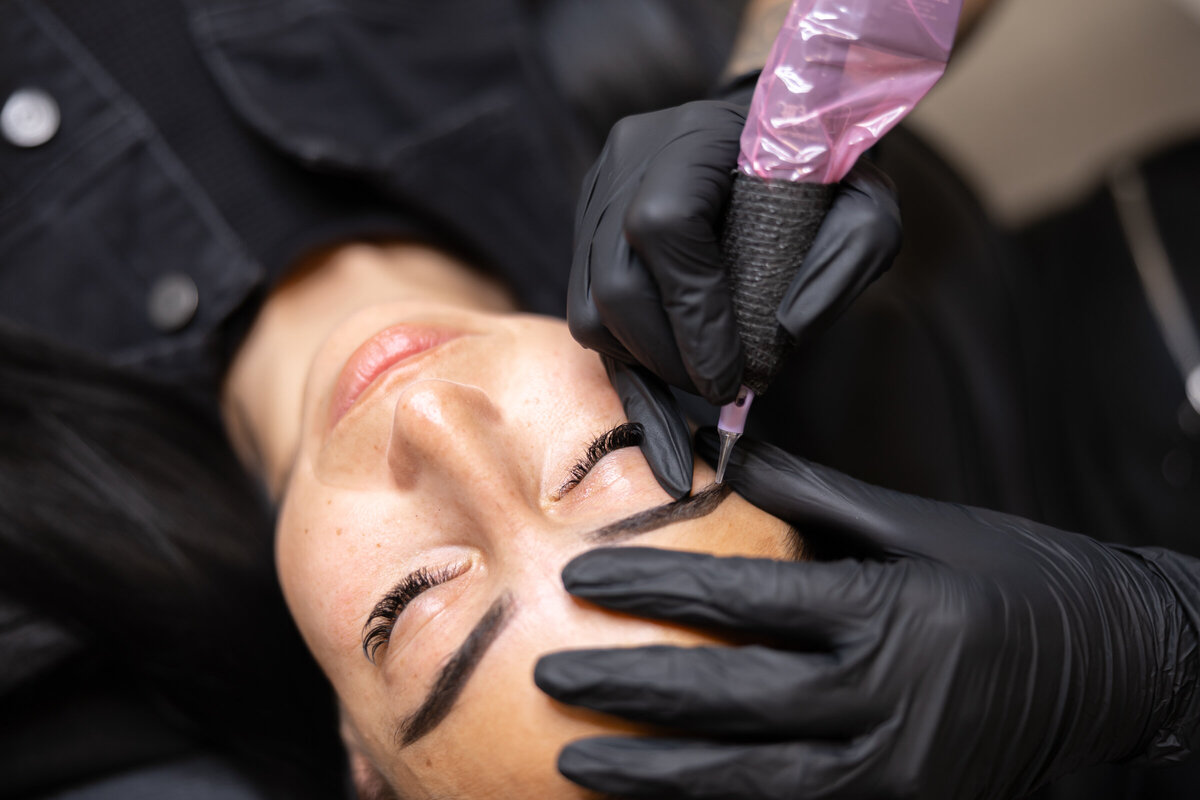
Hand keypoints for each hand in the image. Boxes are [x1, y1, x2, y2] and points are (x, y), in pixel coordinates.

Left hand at [535, 430, 1199, 798]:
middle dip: (632, 689)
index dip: (655, 592)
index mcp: (884, 611)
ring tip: (578, 764)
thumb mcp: (920, 523)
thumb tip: (730, 454)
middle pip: (732, 699)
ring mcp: (895, 768)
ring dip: (658, 775)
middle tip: (551, 675)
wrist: (1115, 661)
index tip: (583, 580)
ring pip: (753, 779)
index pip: (742, 603)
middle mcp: (885, 698)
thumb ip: (818, 495)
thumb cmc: (1013, 577)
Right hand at [569, 99, 899, 497]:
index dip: (694, 316)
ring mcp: (597, 189)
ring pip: (589, 305)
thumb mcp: (866, 205)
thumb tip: (785, 336)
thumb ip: (848, 261)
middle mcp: (630, 157)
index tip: (732, 375)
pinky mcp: (585, 221)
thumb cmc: (821, 172)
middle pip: (615, 282)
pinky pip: (584, 305)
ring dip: (643, 358)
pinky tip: (672, 350)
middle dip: (669, 356)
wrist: (776, 127)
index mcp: (695, 135)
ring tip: (695, 369)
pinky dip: (628, 344)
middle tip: (718, 387)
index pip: (665, 228)